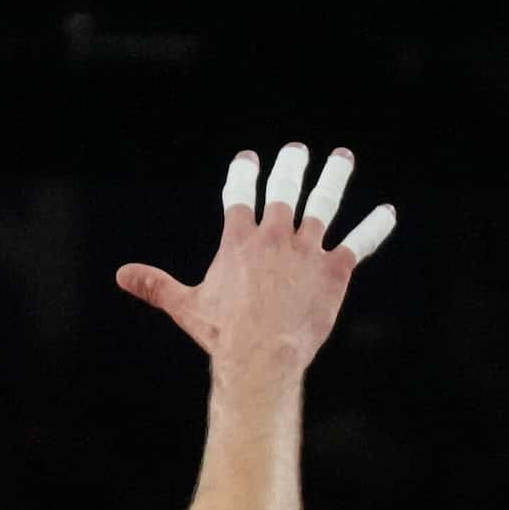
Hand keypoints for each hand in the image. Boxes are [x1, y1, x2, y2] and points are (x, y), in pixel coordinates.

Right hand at [116, 143, 394, 379]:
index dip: (243, 174)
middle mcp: (274, 236)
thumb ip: (156, 285)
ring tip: (341, 157)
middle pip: (284, 190)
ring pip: (323, 204)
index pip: (240, 195)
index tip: (248, 159)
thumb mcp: (185, 305)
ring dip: (333, 177)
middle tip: (296, 151)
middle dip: (290, 167)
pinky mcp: (334, 271)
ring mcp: (307, 250)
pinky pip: (358, 243)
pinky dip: (374, 227)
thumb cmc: (222, 335)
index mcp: (238, 240)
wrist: (261, 358)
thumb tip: (121, 275)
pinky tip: (387, 213)